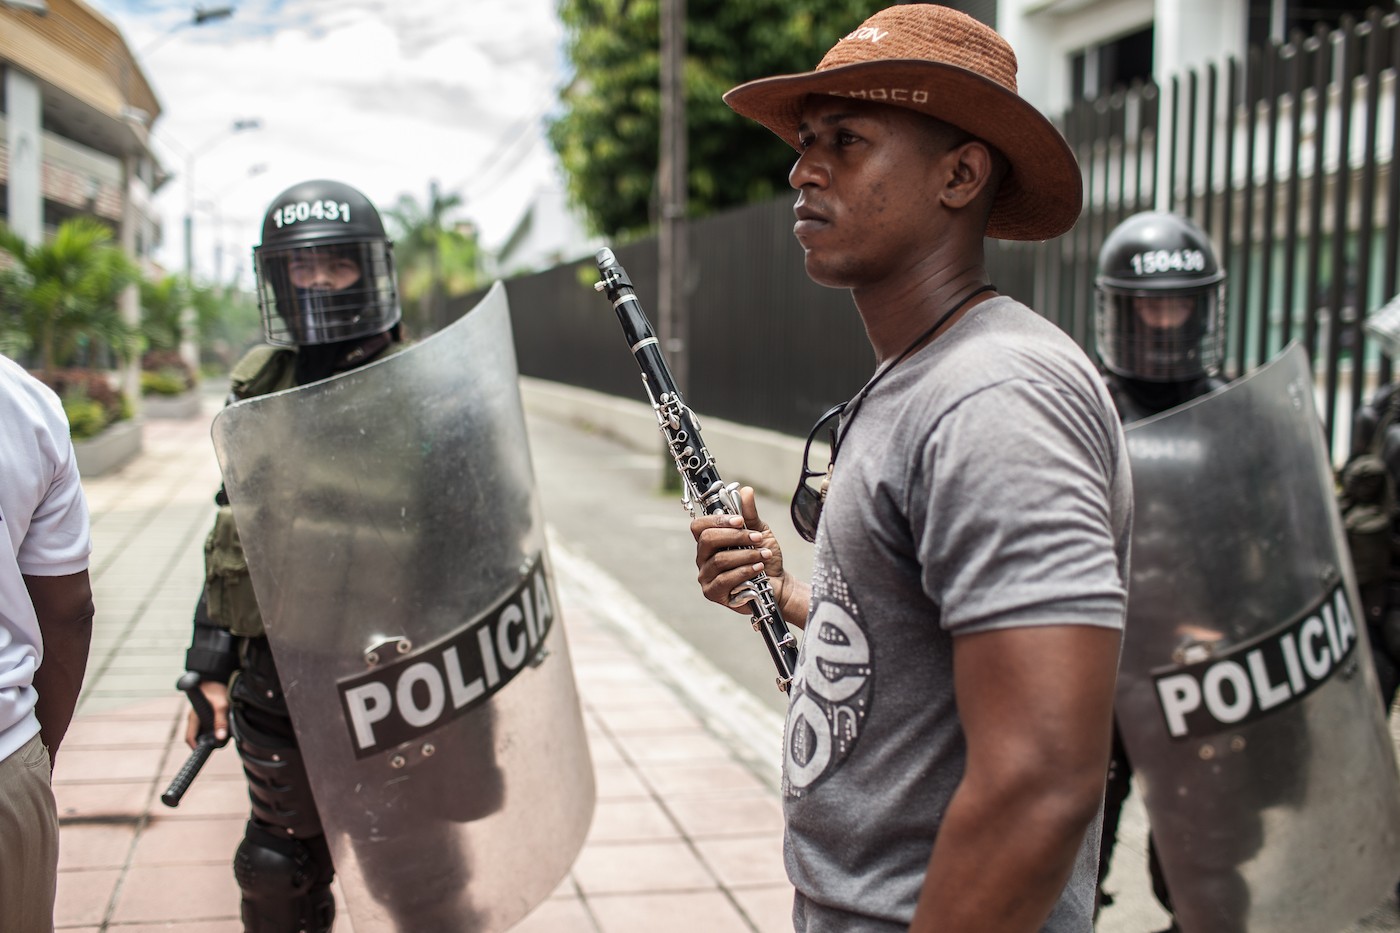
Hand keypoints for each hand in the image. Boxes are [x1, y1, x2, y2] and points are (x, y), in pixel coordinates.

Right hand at [185, 680, 229, 748]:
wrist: (215, 675)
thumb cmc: (215, 688)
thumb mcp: (221, 705)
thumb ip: (221, 721)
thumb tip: (220, 738)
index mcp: (194, 718)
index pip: (190, 738)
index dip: (196, 747)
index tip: (206, 752)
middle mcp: (195, 718)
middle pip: (198, 736)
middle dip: (208, 742)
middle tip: (220, 744)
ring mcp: (200, 715)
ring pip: (205, 730)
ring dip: (213, 735)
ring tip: (225, 736)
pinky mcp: (207, 712)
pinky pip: (210, 724)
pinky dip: (217, 728)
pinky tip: (226, 727)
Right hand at [690, 486, 799, 618]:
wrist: (778, 584)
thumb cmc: (764, 558)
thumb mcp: (759, 532)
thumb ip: (749, 514)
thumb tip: (746, 491)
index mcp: (710, 541)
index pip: (699, 526)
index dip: (718, 520)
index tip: (740, 521)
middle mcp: (703, 558)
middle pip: (707, 540)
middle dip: (735, 536)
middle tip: (756, 538)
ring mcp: (706, 576)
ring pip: (719, 560)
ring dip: (746, 555)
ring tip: (763, 555)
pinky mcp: (713, 593)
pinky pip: (724, 579)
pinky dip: (744, 571)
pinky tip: (758, 569)